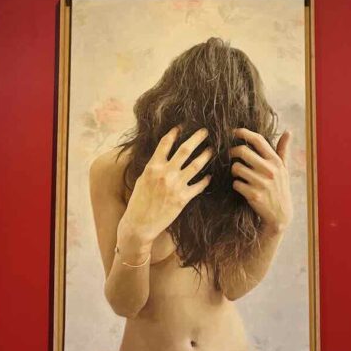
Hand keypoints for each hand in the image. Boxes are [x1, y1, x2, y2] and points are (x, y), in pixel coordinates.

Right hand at [120, 127, 212, 248]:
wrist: (139, 224)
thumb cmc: (138, 201)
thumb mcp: (143, 179)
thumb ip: (154, 166)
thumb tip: (162, 154)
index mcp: (153, 167)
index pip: (165, 143)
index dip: (174, 132)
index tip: (182, 125)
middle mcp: (165, 173)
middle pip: (185, 150)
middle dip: (197, 138)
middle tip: (206, 131)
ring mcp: (175, 186)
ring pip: (196, 165)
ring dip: (206, 155)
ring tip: (212, 149)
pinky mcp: (183, 198)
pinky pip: (199, 186)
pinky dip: (205, 180)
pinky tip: (210, 176)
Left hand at [230, 128, 292, 235]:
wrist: (280, 214)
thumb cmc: (280, 187)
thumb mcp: (284, 169)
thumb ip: (283, 150)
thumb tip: (289, 131)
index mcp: (276, 161)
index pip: (258, 140)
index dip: (244, 132)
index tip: (234, 132)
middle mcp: (269, 170)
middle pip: (242, 151)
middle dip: (232, 152)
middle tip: (230, 155)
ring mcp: (262, 183)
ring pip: (236, 167)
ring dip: (234, 170)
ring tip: (238, 174)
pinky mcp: (254, 195)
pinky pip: (236, 183)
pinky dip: (236, 184)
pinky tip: (241, 187)